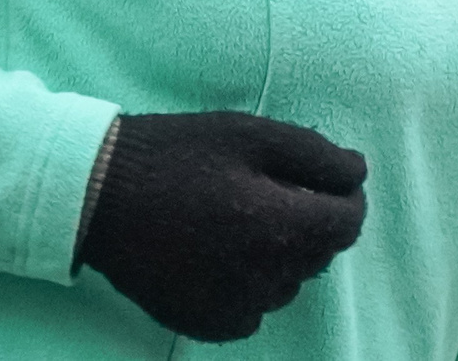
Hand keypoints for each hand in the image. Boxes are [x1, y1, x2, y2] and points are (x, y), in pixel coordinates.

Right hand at [75, 109, 367, 342]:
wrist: (98, 196)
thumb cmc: (176, 154)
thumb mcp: (250, 133)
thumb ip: (316, 154)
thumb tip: (359, 175)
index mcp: (276, 227)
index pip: (349, 224)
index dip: (346, 197)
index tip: (326, 179)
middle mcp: (261, 278)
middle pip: (319, 254)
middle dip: (309, 220)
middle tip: (268, 189)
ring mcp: (234, 308)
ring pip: (289, 283)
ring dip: (280, 253)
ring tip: (237, 217)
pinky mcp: (208, 325)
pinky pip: (255, 309)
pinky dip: (250, 282)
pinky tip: (219, 250)